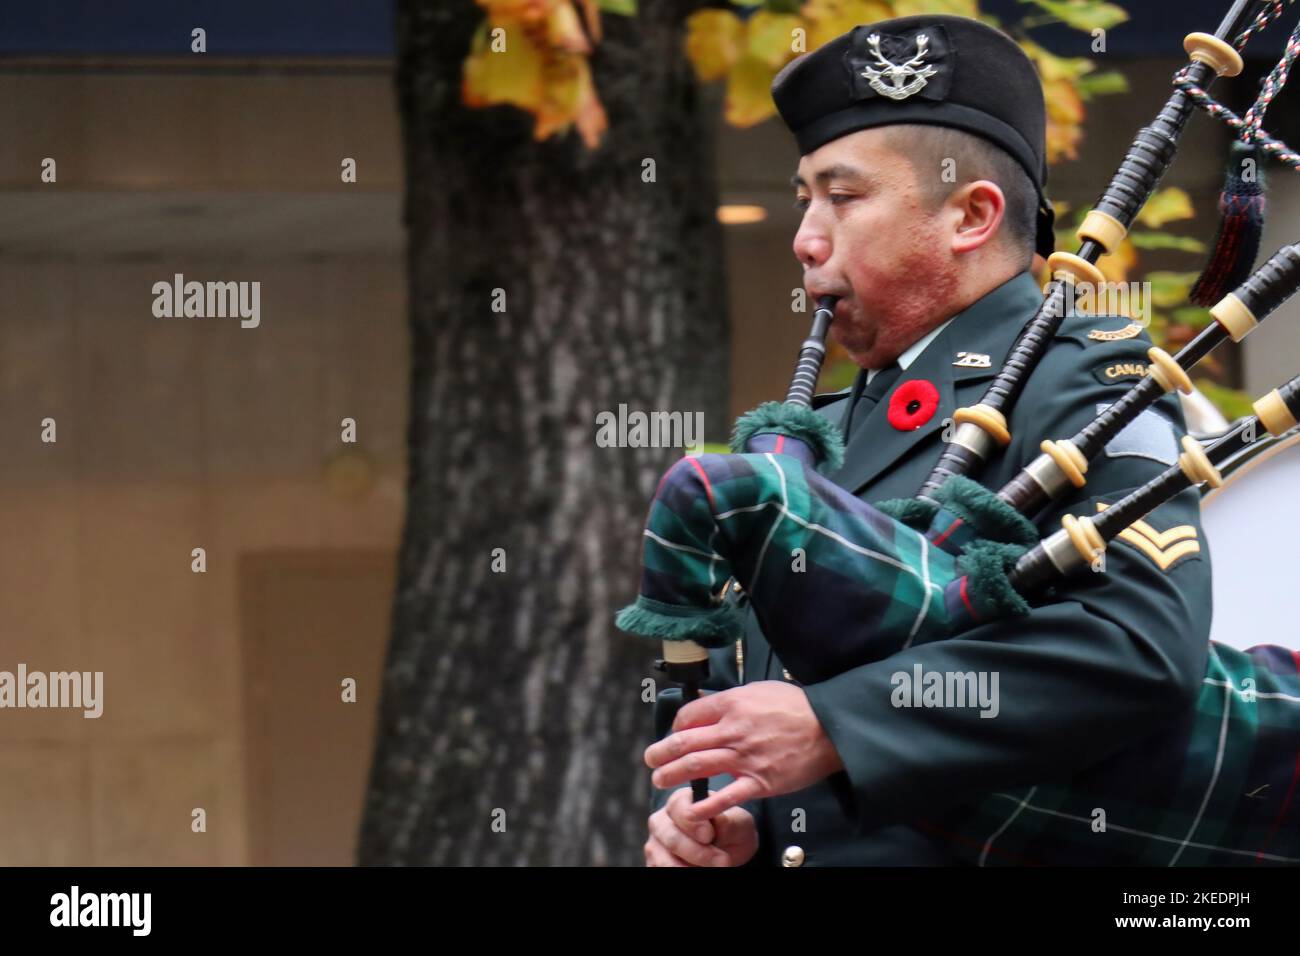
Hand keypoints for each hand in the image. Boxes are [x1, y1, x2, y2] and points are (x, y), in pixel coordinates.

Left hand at [644, 681, 844, 823]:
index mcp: (732, 704)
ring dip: (672, 774)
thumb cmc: (797, 708)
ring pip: (697, 766)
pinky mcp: (759, 781)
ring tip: (659, 779)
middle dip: (661, 752)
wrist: (829, 728)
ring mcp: (745, 757)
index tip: (674, 734)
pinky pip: (726, 796)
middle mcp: (734, 729)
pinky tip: (691, 809)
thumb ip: (731, 701)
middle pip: (685, 741)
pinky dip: (705, 804)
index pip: (689, 715)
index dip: (675, 726)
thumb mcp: (758, 691)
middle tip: (651, 759)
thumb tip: (708, 708)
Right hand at [645, 787, 757, 866]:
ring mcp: (655, 844)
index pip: (679, 808)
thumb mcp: (737, 823)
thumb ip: (727, 822)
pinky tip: (701, 870)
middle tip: (723, 861)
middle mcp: (662, 820)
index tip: (710, 836)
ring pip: (666, 861)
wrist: (727, 852)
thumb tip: (715, 823)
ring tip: (715, 868)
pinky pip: (663, 871)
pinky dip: (685, 874)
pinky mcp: (655, 863)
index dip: (693, 824)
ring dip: (692, 868)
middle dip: (699, 853)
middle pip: (672, 838)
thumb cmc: (730, 831)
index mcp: (680, 801)